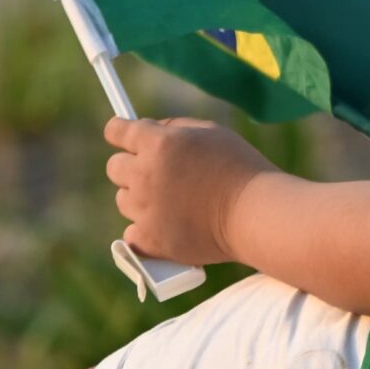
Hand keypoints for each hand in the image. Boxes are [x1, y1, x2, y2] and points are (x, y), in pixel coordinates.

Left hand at [103, 116, 275, 265]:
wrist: (255, 214)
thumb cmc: (240, 168)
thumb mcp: (211, 132)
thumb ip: (175, 127)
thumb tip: (152, 129)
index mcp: (157, 144)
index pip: (116, 131)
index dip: (120, 131)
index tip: (123, 135)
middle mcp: (144, 175)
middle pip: (114, 167)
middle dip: (131, 165)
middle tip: (156, 171)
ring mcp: (144, 210)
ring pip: (123, 200)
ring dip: (139, 197)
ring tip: (171, 200)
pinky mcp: (151, 241)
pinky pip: (131, 234)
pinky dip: (143, 230)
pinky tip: (164, 225)